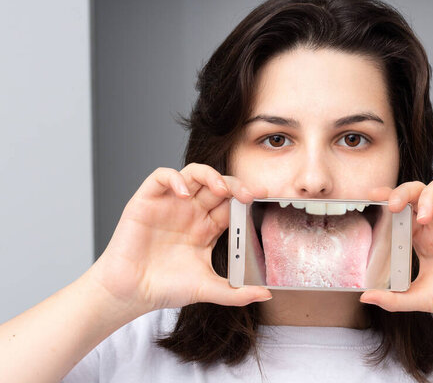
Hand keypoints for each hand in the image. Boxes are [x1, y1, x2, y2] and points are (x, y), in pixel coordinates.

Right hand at [88, 163, 271, 315]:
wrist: (130, 293)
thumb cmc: (164, 288)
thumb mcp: (207, 289)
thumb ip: (236, 293)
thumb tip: (266, 295)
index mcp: (207, 227)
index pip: (231, 204)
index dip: (247, 198)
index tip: (264, 199)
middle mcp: (191, 212)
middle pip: (218, 185)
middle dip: (236, 185)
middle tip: (250, 194)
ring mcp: (170, 204)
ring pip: (194, 174)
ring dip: (210, 176)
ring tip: (222, 189)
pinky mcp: (147, 201)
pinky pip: (161, 177)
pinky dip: (174, 179)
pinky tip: (184, 193)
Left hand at [362, 179, 432, 326]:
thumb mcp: (424, 298)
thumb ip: (395, 298)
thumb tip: (366, 298)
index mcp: (423, 236)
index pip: (402, 208)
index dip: (387, 198)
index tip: (370, 196)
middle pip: (418, 191)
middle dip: (403, 192)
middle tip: (393, 204)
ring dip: (429, 196)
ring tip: (425, 218)